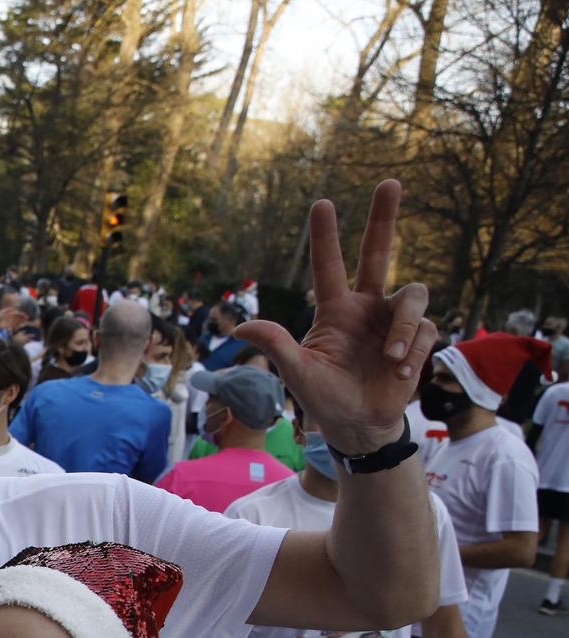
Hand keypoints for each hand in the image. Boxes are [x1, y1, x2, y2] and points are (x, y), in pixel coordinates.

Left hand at [232, 180, 434, 454]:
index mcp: (335, 311)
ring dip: (404, 326)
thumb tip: (243, 325)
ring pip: (412, 294)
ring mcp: (393, 320)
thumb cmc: (323, 397)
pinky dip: (413, 351)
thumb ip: (277, 346)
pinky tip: (399, 373)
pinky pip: (425, 330)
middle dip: (384, 218)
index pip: (329, 266)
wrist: (358, 425)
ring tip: (390, 358)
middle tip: (390, 181)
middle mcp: (366, 307)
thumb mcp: (298, 372)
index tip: (322, 203)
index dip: (326, 236)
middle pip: (378, 253)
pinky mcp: (417, 338)